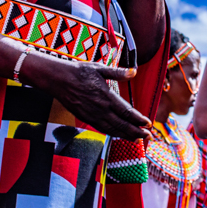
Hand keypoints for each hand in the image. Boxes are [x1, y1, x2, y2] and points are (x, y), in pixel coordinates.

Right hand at [24, 55, 150, 138]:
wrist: (58, 79)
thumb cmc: (79, 72)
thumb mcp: (100, 68)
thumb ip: (118, 72)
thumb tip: (134, 71)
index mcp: (106, 97)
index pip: (126, 112)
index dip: (138, 119)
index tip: (148, 123)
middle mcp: (100, 109)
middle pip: (121, 124)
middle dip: (136, 131)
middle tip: (148, 136)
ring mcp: (91, 115)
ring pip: (111, 129)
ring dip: (125, 135)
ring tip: (137, 139)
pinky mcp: (85, 118)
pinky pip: (101, 128)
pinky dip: (112, 133)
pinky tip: (119, 134)